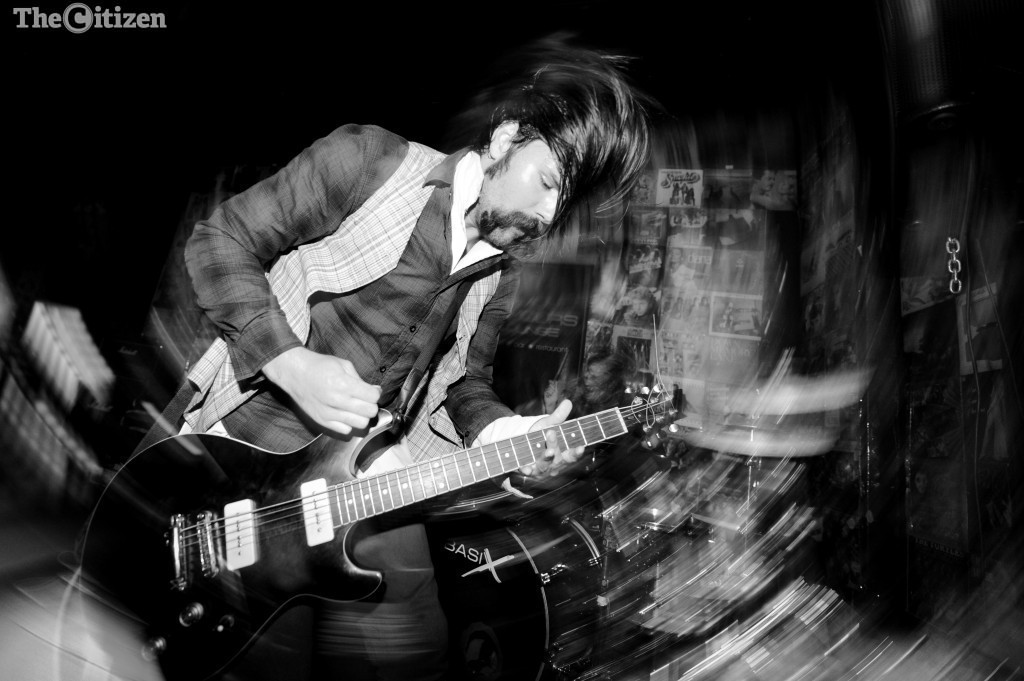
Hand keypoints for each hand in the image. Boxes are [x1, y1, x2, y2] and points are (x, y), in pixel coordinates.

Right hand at [262, 347, 380, 434]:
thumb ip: (361, 380)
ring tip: (356, 408)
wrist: (295, 373)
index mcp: (343, 384)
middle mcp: (337, 400)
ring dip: (362, 416)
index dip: (375, 393)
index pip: (373, 397)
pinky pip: (346, 431)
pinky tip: (345, 414)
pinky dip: (349, 424)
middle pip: (369, 412)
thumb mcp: (343, 365)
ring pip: (360, 424)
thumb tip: (376, 391)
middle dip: (371, 405)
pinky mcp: (322, 421)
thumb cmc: (319, 366)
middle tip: (365, 400)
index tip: (371, 391)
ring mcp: (329, 413)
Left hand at [517, 399, 584, 478]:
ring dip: (546, 458)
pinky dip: (527, 471)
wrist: (523, 448)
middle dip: (555, 446)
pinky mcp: (527, 470)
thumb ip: (558, 417)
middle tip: (552, 433)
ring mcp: (541, 469)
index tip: (582, 447)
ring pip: (544, 465)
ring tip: (548, 451)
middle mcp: (553, 464)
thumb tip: (568, 402)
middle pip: (558, 458)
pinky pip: (527, 472)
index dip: (577, 453)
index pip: (572, 455)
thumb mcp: (549, 426)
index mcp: (562, 455)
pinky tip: (526, 469)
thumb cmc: (541, 437)